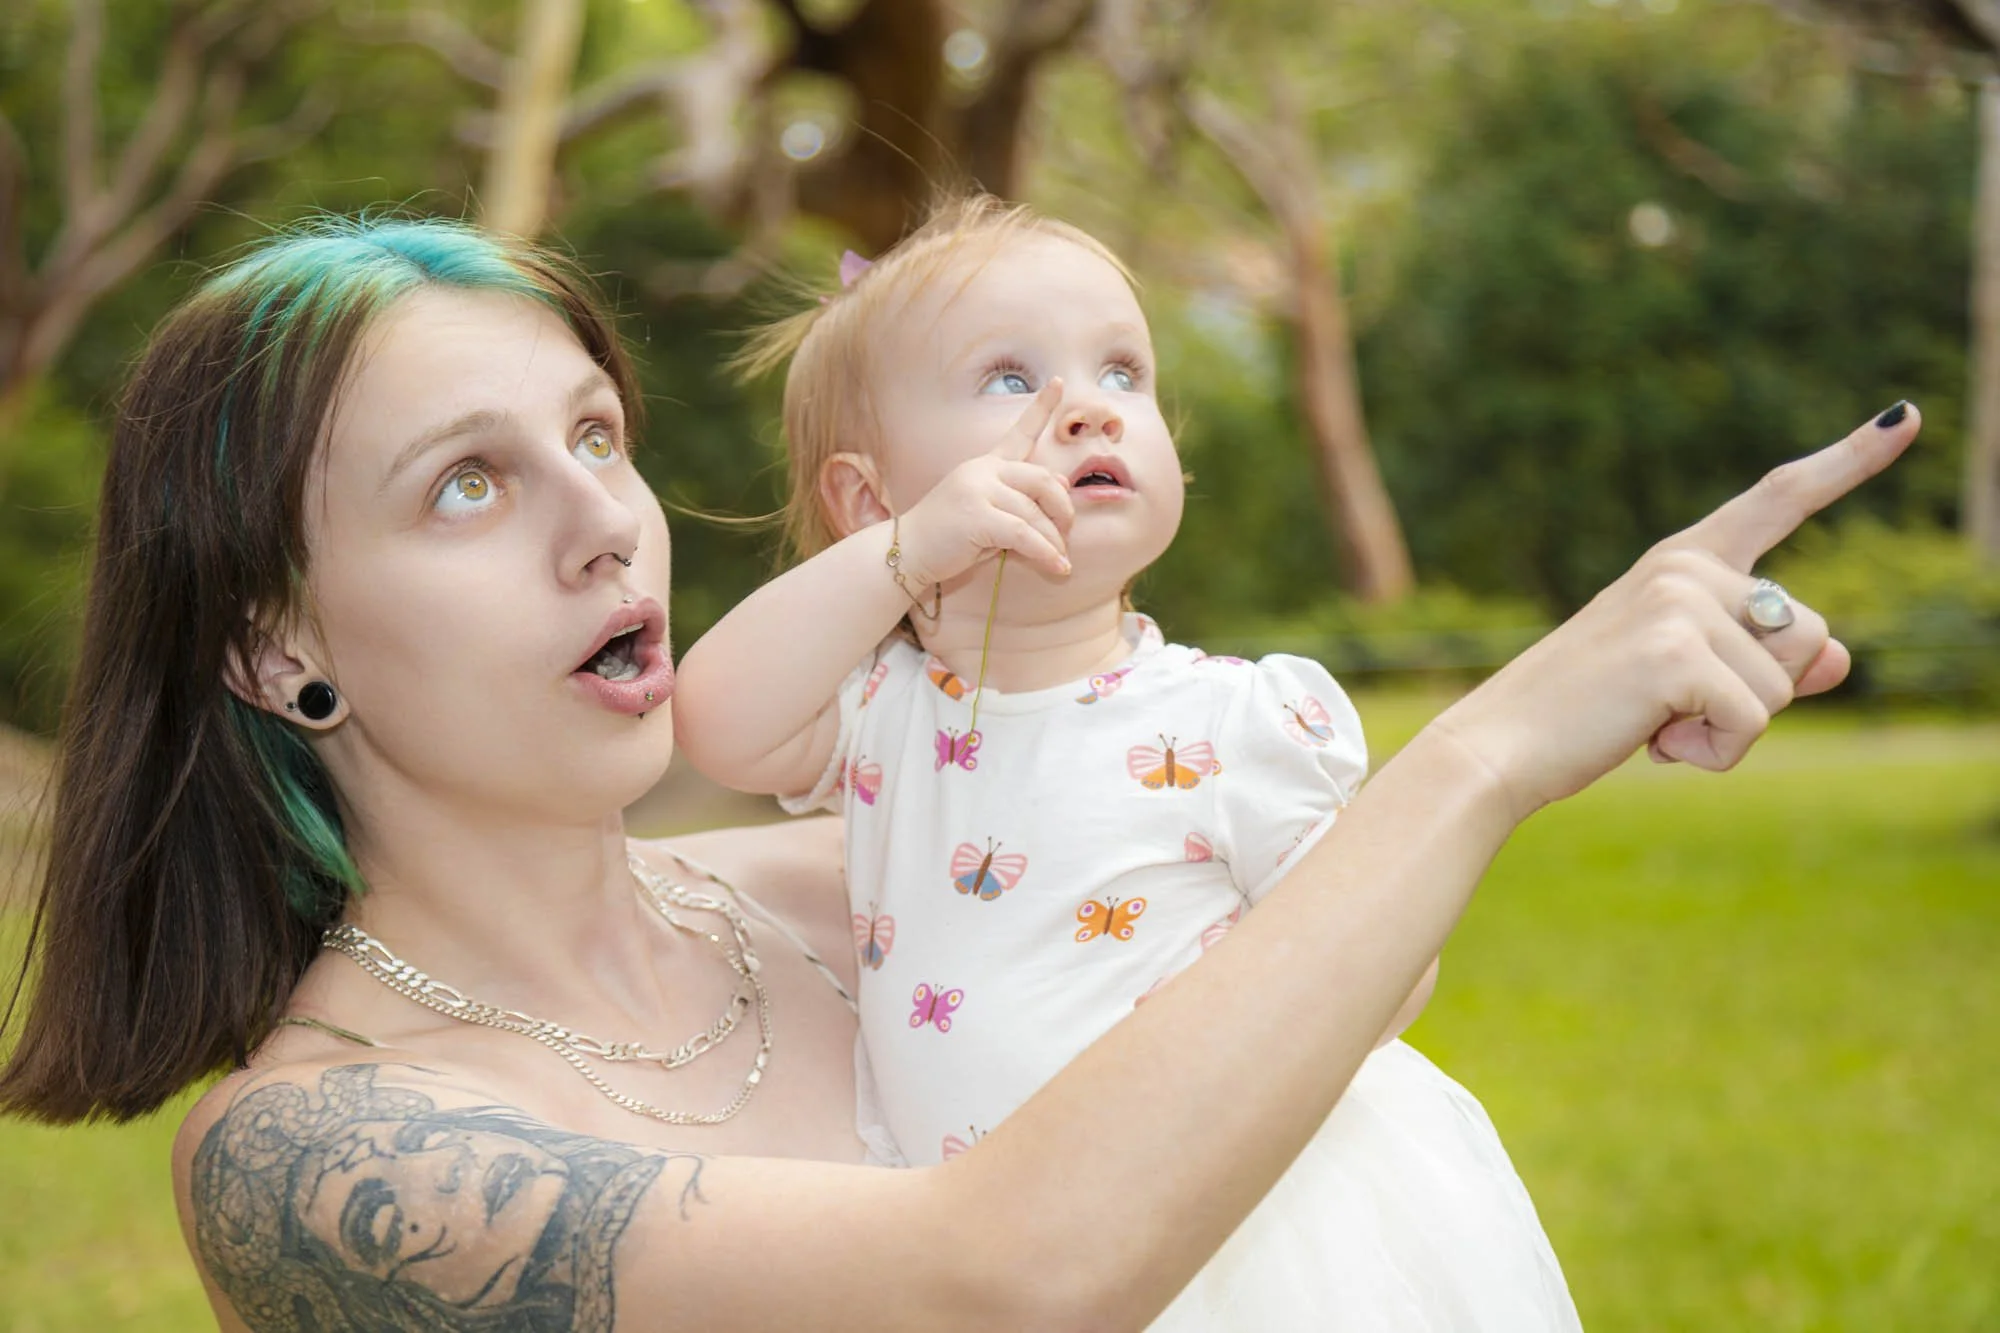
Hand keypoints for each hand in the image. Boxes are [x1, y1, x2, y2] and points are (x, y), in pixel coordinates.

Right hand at [894, 380, 1075, 585]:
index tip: (1060, 382)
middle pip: (1043, 479)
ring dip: (1053, 541)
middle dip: (1063, 508)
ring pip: (1035, 513)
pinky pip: (1025, 534)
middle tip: (1067, 532)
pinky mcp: (976, 516)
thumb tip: (1063, 483)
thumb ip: (1019, 498)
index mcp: (985, 465)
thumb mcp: (988, 512)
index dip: (1042, 407)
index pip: (1019, 432)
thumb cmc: (949, 538)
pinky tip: (1057, 567)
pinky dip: (1045, 553)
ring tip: (1059, 561)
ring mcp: (977, 490)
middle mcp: (983, 471)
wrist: (905, 553)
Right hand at [1431, 405, 1919, 821]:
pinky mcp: (1678, 652)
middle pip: (1806, 633)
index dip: (1848, 461)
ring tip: (1652, 723)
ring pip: (1783, 687)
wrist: (1502, 745)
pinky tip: (1654, 745)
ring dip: (1731, 730)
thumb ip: (1765, 662)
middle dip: (1760, 690)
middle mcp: (1686, 568)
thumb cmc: (1585, 713)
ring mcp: (1681, 603)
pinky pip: (1753, 723)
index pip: (1778, 500)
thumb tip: (1838, 660)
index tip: (1906, 417)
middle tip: (1669, 705)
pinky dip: (1713, 754)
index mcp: (1683, 561)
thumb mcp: (1687, 681)